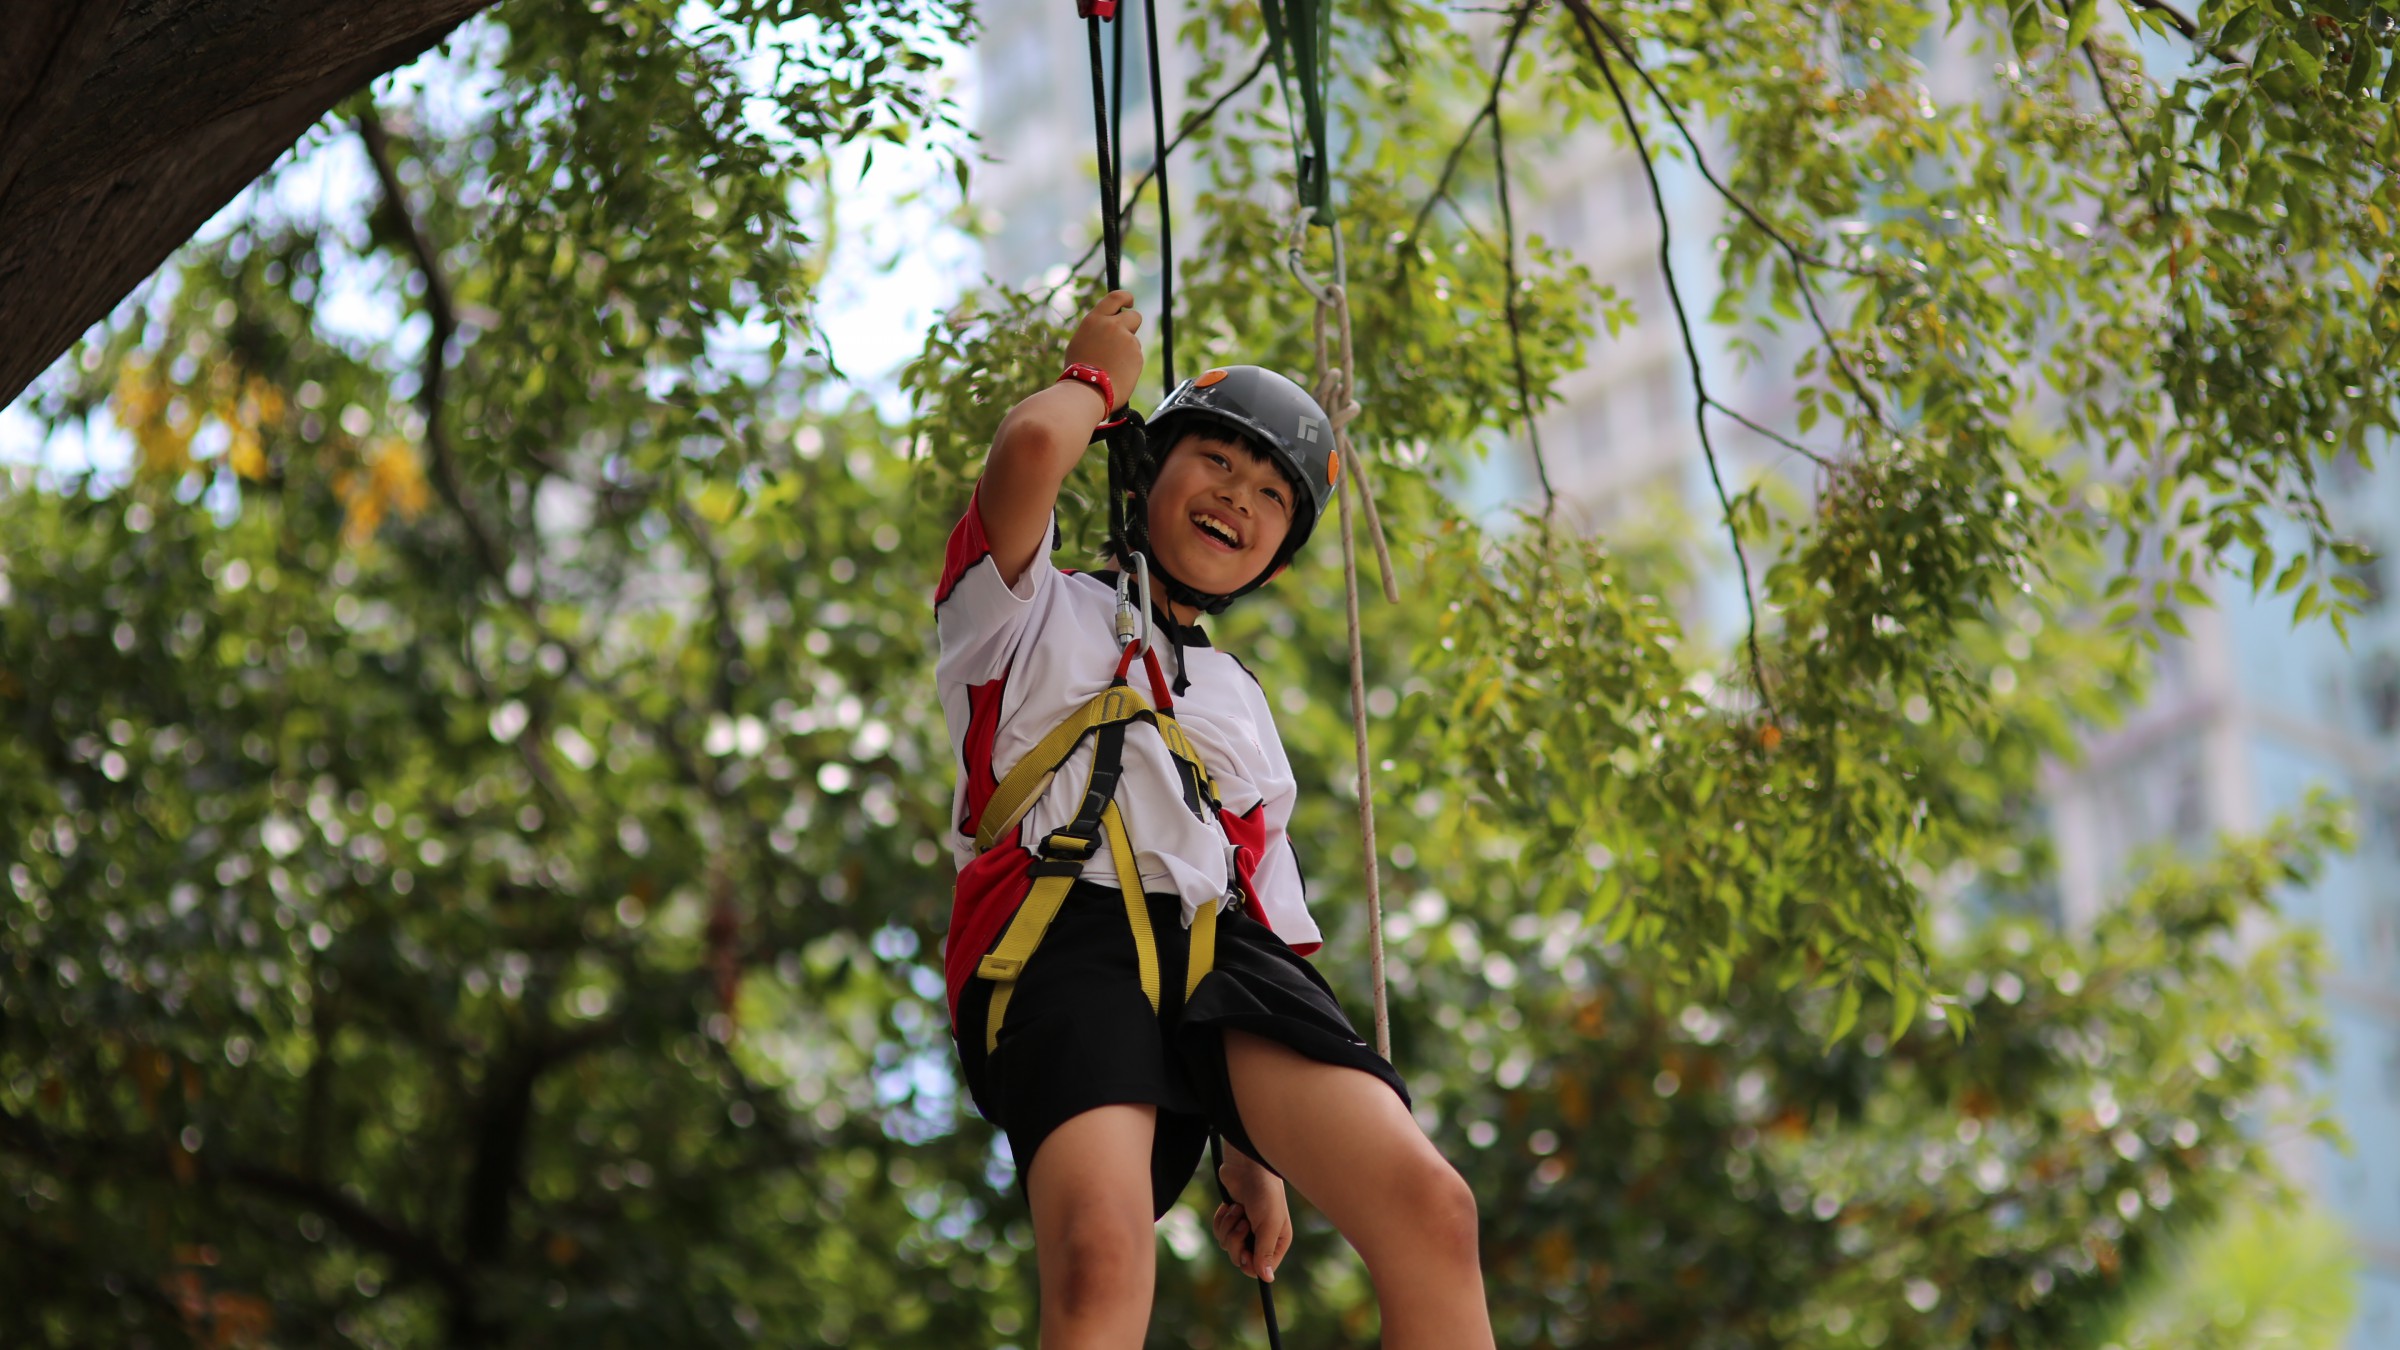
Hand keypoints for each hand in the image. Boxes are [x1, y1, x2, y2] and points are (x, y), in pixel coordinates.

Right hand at [1062, 289, 1142, 413]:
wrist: (1086, 391)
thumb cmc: (1078, 370)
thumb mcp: (1081, 341)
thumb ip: (1097, 330)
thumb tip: (1107, 327)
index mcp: (1096, 319)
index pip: (1116, 296)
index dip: (1126, 297)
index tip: (1130, 302)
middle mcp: (1113, 325)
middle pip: (1134, 316)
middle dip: (1132, 325)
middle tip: (1125, 337)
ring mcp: (1127, 340)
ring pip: (1134, 340)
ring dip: (1127, 349)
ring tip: (1112, 365)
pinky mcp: (1137, 355)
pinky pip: (1136, 356)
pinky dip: (1129, 364)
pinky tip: (1117, 373)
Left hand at [1212, 1149, 1291, 1281]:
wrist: (1247, 1165)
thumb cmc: (1264, 1193)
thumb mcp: (1268, 1224)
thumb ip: (1265, 1252)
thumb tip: (1267, 1279)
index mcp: (1277, 1241)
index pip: (1260, 1269)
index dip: (1249, 1264)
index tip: (1245, 1252)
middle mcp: (1261, 1237)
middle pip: (1240, 1259)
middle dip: (1236, 1241)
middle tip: (1242, 1223)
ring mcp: (1245, 1228)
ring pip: (1227, 1245)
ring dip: (1228, 1227)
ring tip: (1238, 1209)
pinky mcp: (1231, 1218)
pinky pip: (1218, 1232)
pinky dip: (1221, 1220)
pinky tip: (1229, 1206)